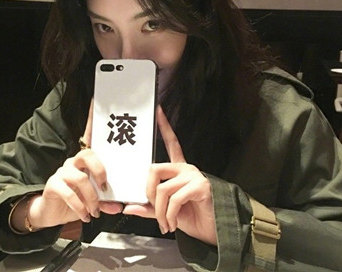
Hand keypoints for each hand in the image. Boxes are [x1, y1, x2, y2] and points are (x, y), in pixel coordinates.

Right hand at [25, 100, 121, 229]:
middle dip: (100, 171)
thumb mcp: (94, 202)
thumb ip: (106, 201)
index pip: (89, 138)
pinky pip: (69, 192)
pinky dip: (80, 206)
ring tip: (95, 212)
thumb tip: (119, 206)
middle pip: (87, 154)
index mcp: (85, 162)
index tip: (95, 103)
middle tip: (105, 187)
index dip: (91, 121)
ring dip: (91, 198)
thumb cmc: (76, 202)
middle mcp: (73, 162)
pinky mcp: (53, 184)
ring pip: (80, 178)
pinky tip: (85, 216)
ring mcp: (62, 171)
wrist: (51, 214)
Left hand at [123, 106, 216, 244]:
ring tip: (165, 223)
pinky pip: (175, 199)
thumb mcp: (166, 212)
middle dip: (148, 192)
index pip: (172, 143)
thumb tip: (128, 208)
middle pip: (154, 169)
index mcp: (178, 170)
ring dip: (160, 212)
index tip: (158, 111)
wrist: (214, 231)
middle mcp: (186, 169)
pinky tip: (172, 223)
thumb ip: (148, 207)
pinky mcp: (200, 187)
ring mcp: (194, 176)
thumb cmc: (192, 217)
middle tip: (152, 207)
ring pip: (162, 189)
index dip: (165, 127)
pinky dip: (169, 215)